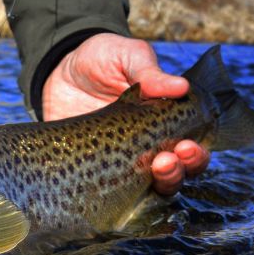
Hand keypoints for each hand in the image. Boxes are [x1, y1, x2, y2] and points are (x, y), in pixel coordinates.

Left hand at [42, 33, 209, 194]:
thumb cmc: (101, 61)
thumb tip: (182, 87)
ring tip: (151, 169)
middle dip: (177, 173)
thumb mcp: (126, 57)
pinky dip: (112, 198)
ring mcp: (118, 164)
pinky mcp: (90, 172)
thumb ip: (149, 71)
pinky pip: (104, 195)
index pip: (190, 150)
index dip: (195, 155)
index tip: (186, 145)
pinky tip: (110, 189)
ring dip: (154, 186)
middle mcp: (146, 149)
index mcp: (164, 123)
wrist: (58, 73)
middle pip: (174, 176)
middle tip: (165, 160)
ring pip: (145, 191)